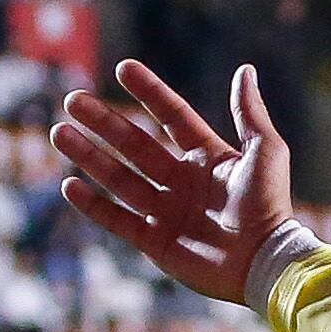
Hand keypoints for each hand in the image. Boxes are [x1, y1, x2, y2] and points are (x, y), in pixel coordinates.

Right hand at [53, 60, 294, 308]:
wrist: (264, 262)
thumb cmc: (270, 207)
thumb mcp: (266, 153)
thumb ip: (250, 114)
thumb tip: (245, 70)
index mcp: (207, 158)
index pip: (171, 116)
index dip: (149, 92)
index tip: (124, 68)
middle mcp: (182, 181)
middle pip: (135, 144)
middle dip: (104, 122)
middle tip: (73, 101)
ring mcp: (166, 211)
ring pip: (119, 178)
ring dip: (90, 156)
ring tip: (60, 133)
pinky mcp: (155, 242)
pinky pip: (118, 220)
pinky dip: (94, 205)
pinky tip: (70, 185)